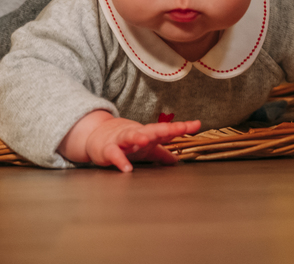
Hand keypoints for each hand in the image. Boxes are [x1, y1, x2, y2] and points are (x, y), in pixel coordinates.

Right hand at [58, 110, 201, 171]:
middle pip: (152, 130)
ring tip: (145, 140)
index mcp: (148, 134)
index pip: (167, 130)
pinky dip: (120, 160)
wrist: (96, 136)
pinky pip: (114, 155)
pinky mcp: (108, 149)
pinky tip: (126, 168)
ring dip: (138, 137)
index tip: (197, 125)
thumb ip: (161, 153)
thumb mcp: (145, 147)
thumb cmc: (124, 142)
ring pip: (131, 136)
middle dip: (166, 128)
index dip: (181, 128)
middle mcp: (137, 134)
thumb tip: (177, 160)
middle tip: (180, 128)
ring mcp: (122, 140)